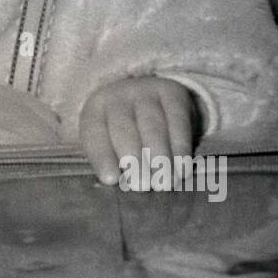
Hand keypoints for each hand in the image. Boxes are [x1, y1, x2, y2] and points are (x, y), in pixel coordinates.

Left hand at [79, 76, 197, 186]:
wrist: (147, 95)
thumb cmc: (122, 130)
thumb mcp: (108, 140)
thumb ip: (111, 160)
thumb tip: (120, 184)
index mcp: (95, 110)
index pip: (95, 135)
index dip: (102, 158)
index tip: (111, 180)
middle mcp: (118, 96)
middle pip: (124, 131)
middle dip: (134, 161)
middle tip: (143, 186)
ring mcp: (145, 91)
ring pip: (153, 127)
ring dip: (161, 158)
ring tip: (165, 183)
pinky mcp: (171, 92)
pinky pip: (177, 122)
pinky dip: (181, 148)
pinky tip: (182, 169)